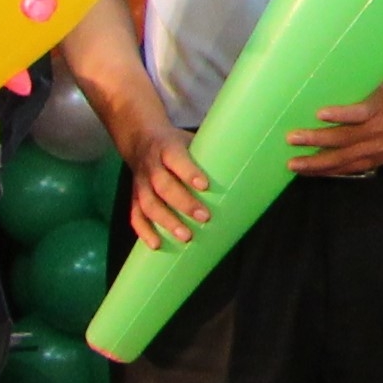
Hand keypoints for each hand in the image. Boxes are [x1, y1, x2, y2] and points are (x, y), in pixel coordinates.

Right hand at [114, 117, 213, 250]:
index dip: (189, 172)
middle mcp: (152, 166)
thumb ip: (211, 151)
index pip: (176, 159)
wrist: (140, 138)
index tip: (205, 186)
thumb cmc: (176, 144)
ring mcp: (141, 183)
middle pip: (163, 185)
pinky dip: (144, 231)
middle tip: (205, 218)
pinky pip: (136, 215)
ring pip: (149, 204)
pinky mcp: (135, 196)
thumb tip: (248, 167)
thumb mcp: (191, 139)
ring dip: (166, 222)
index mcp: (167, 149)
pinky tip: (157, 244)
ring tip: (186, 237)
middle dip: (184, 203)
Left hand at [288, 78, 382, 178]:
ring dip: (317, 163)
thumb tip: (322, 81)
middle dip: (316, 140)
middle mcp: (379, 131)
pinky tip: (310, 171)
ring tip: (293, 163)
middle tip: (292, 138)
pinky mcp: (375, 161)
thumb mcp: (380, 83)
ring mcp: (377, 149)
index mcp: (381, 108)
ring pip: (344, 159)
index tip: (319, 113)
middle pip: (345, 138)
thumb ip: (356, 89)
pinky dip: (328, 171)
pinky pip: (349, 169)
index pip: (360, 112)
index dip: (340, 114)